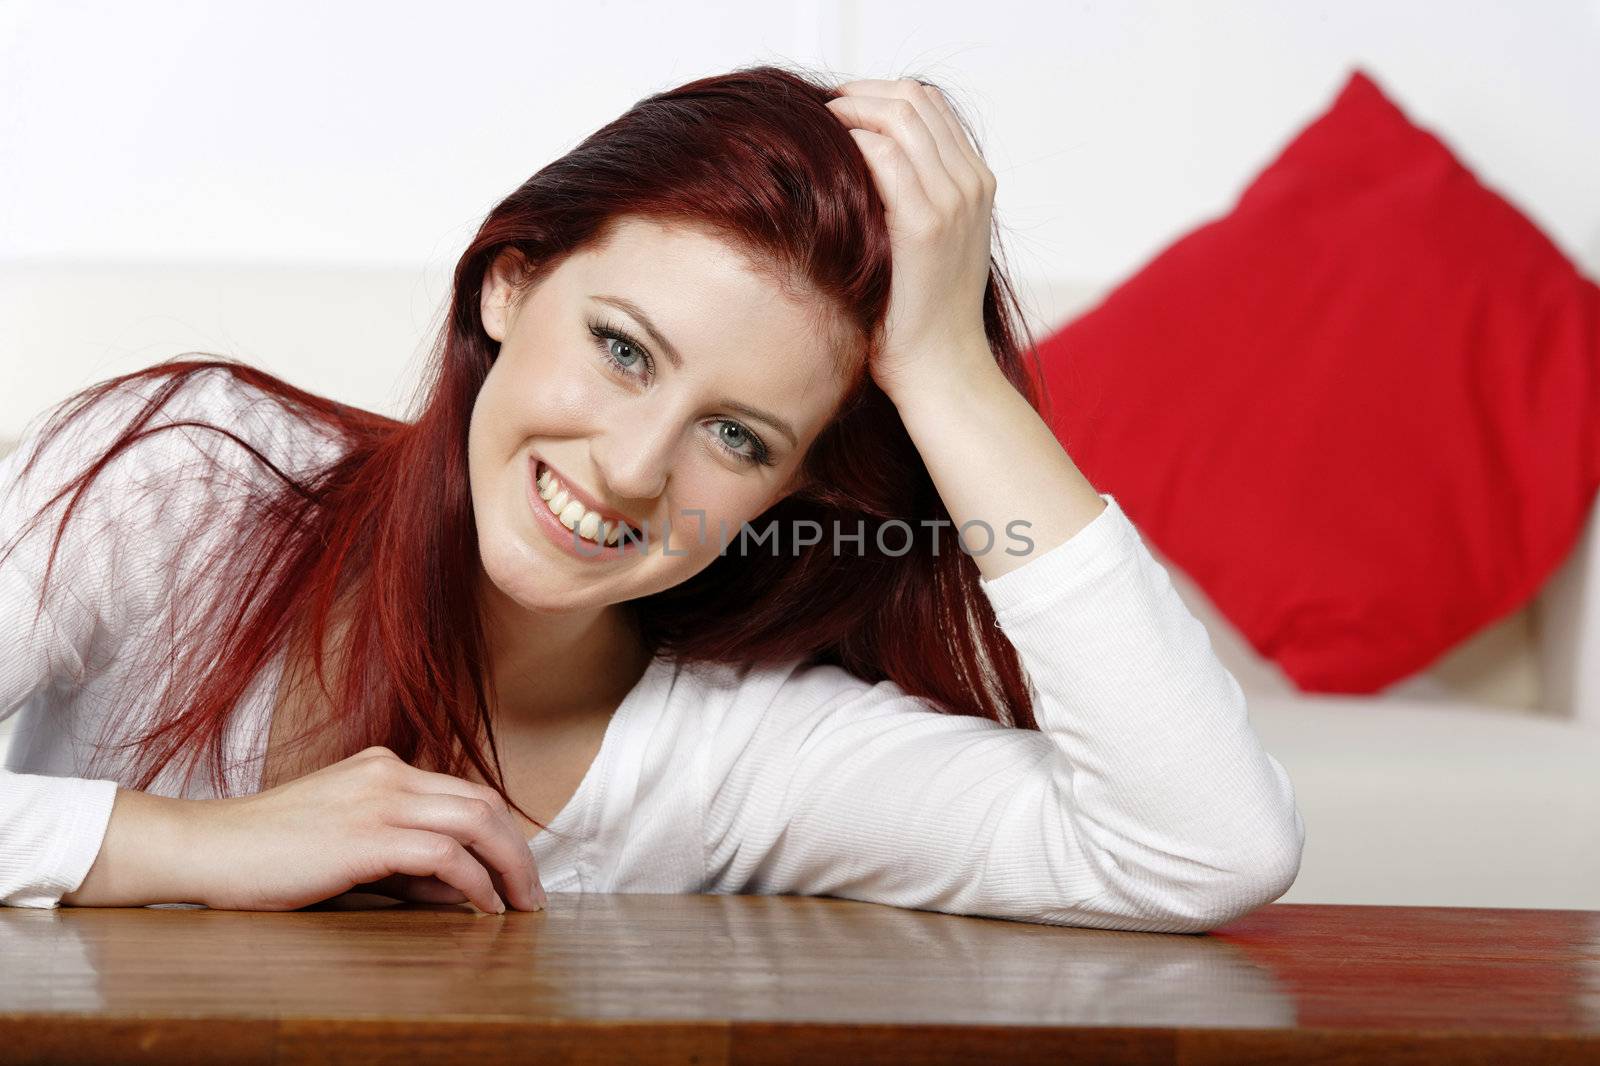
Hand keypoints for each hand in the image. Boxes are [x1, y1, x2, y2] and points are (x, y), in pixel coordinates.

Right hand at [194, 746, 546, 913]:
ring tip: (522, 904)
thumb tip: (463, 890)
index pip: (468, 793)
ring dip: (510, 866)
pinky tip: (482, 907)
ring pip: (476, 821)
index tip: (519, 873)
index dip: (504, 833)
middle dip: (520, 850)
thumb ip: (404, 862)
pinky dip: (475, 882)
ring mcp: (378, 799)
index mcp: (385, 768)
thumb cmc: (269, 855)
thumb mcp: (348, 848)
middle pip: (484, 802)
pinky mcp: (365, 835)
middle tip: (535, 895)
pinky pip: (444, 854)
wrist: (206, 848)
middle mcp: (389, 774)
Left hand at [824, 78, 998, 399]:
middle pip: (913, 98)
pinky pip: (885, 155)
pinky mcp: (925, 225)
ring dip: (850, 113)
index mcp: (976, 183)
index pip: (929, 104)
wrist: (941, 369)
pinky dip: (852, 144)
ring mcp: (953, 201)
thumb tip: (863, 163)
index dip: (878, 95)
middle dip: (859, 95)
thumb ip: (913, 198)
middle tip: (821, 114)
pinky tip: (828, 162)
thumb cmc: (921, 316)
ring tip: (818, 132)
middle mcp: (971, 183)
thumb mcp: (928, 244)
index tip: (841, 111)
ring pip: (899, 116)